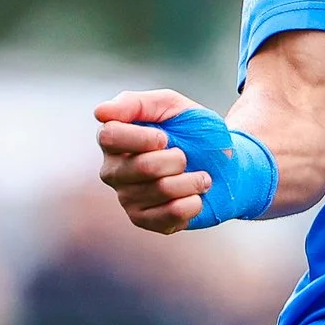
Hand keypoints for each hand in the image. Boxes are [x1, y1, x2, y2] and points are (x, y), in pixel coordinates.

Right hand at [95, 88, 209, 233]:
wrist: (223, 162)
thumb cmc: (191, 130)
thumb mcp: (170, 105)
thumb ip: (135, 104)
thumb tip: (100, 112)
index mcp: (114, 139)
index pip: (110, 136)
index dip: (144, 137)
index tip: (166, 137)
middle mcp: (113, 171)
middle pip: (141, 166)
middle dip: (177, 159)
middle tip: (188, 157)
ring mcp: (127, 198)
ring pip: (162, 190)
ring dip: (193, 179)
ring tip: (200, 176)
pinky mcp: (144, 220)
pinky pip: (170, 215)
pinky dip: (194, 202)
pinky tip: (196, 196)